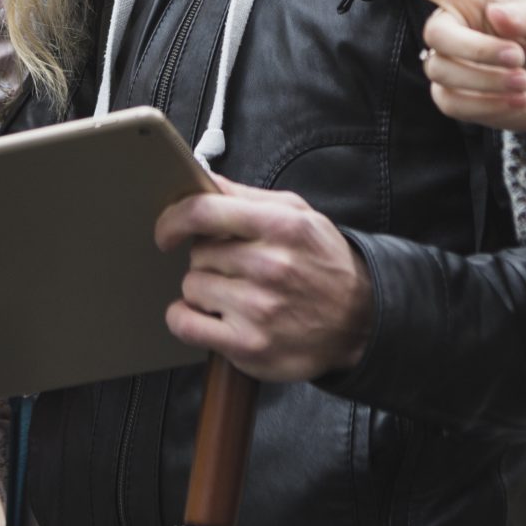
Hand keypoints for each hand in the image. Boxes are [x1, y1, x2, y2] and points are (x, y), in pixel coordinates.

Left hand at [155, 175, 373, 381]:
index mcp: (281, 226)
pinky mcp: (249, 345)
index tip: (166, 231)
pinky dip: (185, 319)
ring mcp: (259, 308)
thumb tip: (200, 180)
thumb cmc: (325, 264)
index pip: (204, 211)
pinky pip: (186, 324)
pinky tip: (205, 316)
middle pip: (198, 254)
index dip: (174, 219)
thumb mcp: (298, 215)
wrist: (359, 320)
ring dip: (203, 290)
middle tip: (235, 269)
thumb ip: (246, 196)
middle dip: (208, 259)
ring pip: (191, 287)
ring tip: (235, 294)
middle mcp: (270, 266)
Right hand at [335, 0, 525, 142]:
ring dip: (487, 82)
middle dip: (477, 52)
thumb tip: (499, 16)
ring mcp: (448, 63)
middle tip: (519, 59)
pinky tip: (514, 100)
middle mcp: (451, 24)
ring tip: (524, 82)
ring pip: (443, 74)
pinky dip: (485, 105)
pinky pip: (451, 104)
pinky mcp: (453, 97)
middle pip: (435, 36)